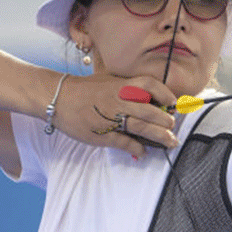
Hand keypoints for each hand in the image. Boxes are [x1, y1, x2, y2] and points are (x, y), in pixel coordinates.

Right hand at [52, 74, 179, 157]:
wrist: (58, 98)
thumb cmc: (85, 89)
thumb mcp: (108, 81)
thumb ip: (127, 88)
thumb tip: (148, 97)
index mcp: (121, 85)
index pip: (150, 85)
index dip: (165, 94)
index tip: (173, 103)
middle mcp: (119, 100)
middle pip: (150, 111)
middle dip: (166, 120)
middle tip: (173, 127)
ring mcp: (111, 118)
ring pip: (141, 127)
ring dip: (159, 136)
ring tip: (170, 141)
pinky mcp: (103, 134)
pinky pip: (124, 142)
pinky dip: (137, 148)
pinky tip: (144, 151)